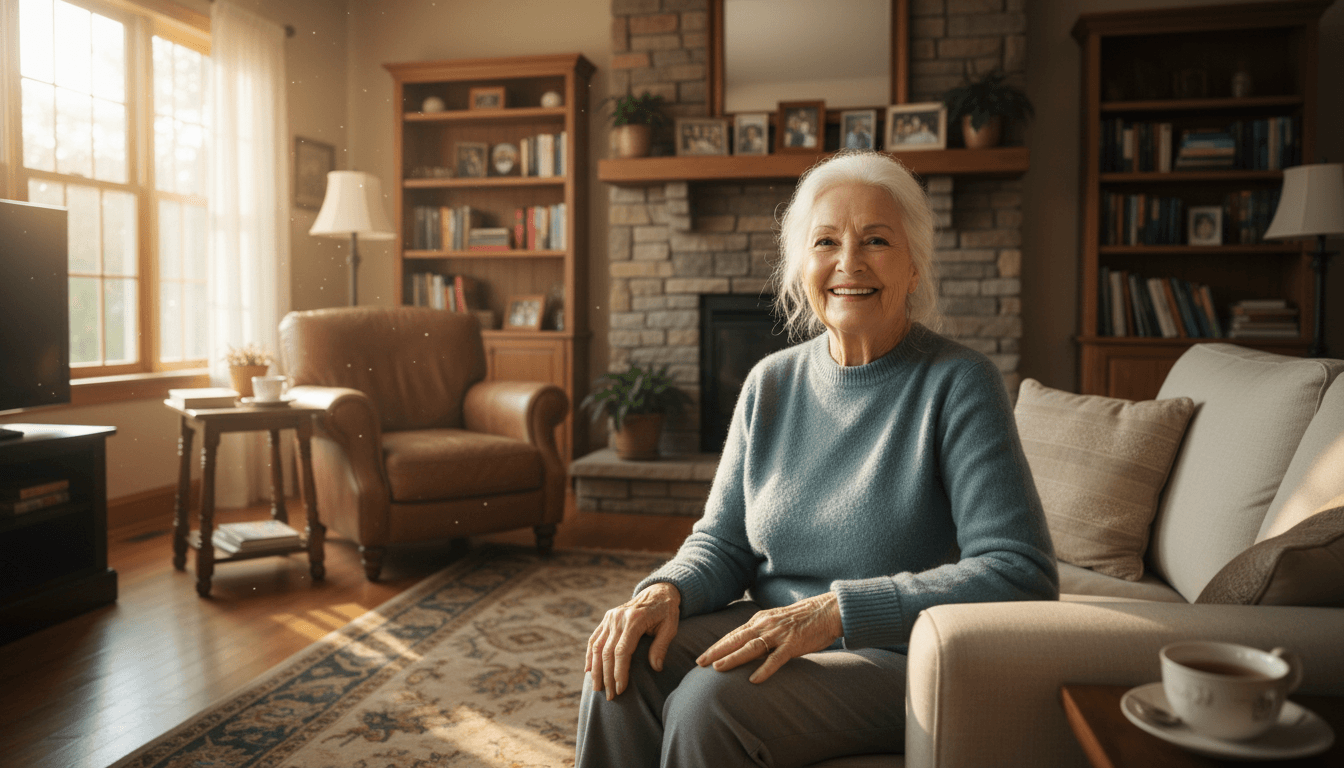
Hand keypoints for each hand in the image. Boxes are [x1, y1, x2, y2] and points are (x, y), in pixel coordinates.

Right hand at [585, 582, 680, 699]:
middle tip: (610, 696)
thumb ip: (661, 646)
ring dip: (596, 670)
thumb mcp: (670, 627)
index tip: (620, 689)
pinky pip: (594, 638)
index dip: (619, 671)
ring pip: (597, 647)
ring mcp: (610, 617)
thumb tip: (656, 668)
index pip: (622, 651)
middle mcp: (618, 617)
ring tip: (597, 689)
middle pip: (607, 651)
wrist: (658, 591)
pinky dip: (590, 655)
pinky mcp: (607, 618)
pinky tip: (589, 670)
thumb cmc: (666, 612)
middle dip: (607, 676)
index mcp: (635, 619)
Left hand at [696, 592, 841, 683]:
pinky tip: (753, 680)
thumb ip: (760, 632)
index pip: (733, 634)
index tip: (702, 657)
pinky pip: (776, 659)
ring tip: (718, 668)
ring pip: (751, 647)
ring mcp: (779, 634)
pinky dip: (764, 669)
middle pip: (736, 639)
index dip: (716, 646)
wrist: (826, 611)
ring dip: (733, 658)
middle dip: (716, 652)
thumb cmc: (800, 619)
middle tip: (700, 663)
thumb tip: (744, 646)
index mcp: (760, 620)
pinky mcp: (793, 644)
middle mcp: (766, 625)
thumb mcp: (775, 621)